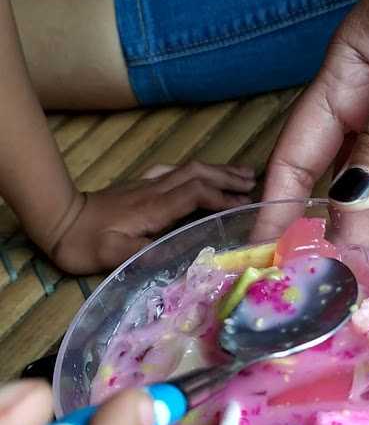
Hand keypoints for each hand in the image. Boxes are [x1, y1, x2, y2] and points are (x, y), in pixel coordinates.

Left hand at [52, 161, 254, 273]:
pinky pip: (174, 172)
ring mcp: (147, 185)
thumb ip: (148, 253)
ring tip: (241, 175)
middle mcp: (154, 190)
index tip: (244, 205)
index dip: (222, 197)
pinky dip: (194, 172)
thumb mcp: (114, 256)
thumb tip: (183, 254)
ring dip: (216, 170)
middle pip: (198, 173)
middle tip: (254, 182)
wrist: (58, 220)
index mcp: (154, 208)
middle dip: (227, 176)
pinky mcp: (139, 186)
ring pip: (188, 169)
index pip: (196, 193)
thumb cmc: (85, 243)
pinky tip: (200, 175)